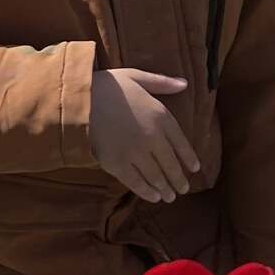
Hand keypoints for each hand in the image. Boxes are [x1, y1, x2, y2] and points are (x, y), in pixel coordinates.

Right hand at [89, 70, 198, 204]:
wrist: (80, 99)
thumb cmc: (108, 85)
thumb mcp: (137, 76)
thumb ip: (162, 83)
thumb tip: (185, 84)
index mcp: (160, 116)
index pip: (181, 143)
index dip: (189, 158)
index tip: (195, 168)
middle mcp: (152, 137)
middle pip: (171, 164)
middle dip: (178, 179)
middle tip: (183, 189)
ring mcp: (136, 153)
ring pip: (156, 176)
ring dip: (165, 189)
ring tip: (170, 197)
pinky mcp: (118, 164)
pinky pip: (136, 182)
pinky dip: (147, 192)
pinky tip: (154, 197)